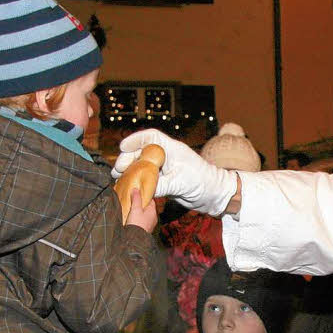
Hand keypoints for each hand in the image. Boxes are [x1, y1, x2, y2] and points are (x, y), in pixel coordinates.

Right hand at [113, 129, 236, 216]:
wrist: (214, 194)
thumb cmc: (202, 182)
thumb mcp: (179, 183)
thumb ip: (159, 185)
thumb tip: (140, 190)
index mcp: (172, 149)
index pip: (151, 137)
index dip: (135, 139)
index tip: (122, 146)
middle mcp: (167, 156)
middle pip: (142, 152)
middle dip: (128, 159)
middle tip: (118, 170)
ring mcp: (165, 168)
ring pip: (143, 166)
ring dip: (130, 171)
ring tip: (118, 179)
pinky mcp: (164, 181)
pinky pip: (147, 178)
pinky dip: (137, 181)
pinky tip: (128, 187)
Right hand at [125, 188, 157, 232]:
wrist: (135, 240)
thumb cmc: (136, 224)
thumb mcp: (135, 209)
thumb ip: (136, 198)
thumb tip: (136, 189)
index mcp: (152, 211)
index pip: (151, 201)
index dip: (144, 197)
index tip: (138, 194)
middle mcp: (153, 218)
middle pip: (147, 208)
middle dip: (141, 205)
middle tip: (132, 202)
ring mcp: (149, 224)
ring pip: (144, 215)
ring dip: (139, 212)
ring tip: (130, 210)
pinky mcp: (145, 230)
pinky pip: (142, 221)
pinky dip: (138, 219)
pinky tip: (131, 219)